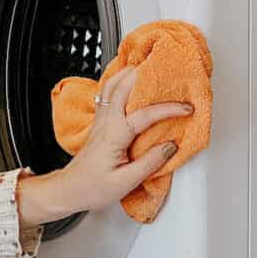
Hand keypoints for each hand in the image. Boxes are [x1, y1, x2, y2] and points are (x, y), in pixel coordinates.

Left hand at [16, 66, 191, 225]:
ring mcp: (100, 120)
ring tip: (145, 68)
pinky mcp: (99, 122)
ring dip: (127, 73)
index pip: (145, 115)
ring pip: (111, 85)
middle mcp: (106, 122)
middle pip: (122, 86)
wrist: (70, 189)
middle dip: (143, 74)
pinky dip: (118, 81)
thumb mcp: (125, 182)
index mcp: (114, 135)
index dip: (168, 109)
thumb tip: (170, 146)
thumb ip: (150, 163)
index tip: (186, 108)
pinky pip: (107, 93)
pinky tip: (126, 81)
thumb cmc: (93, 188)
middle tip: (164, 70)